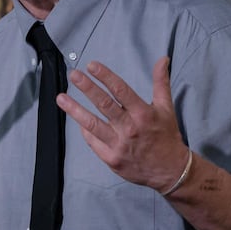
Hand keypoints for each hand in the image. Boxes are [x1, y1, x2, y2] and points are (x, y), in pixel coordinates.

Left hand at [58, 57, 190, 192]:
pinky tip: (78, 120)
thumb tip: (162, 59)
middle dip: (87, 88)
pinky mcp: (112, 159)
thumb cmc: (167, 136)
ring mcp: (119, 145)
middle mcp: (129, 129)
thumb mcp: (166, 108)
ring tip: (61, 98)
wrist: (169, 170)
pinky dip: (85, 130)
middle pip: (104, 105)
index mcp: (143, 114)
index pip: (121, 90)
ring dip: (75, 110)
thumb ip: (161, 82)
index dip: (105, 76)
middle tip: (74, 75)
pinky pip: (93, 142)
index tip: (92, 66)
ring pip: (92, 124)